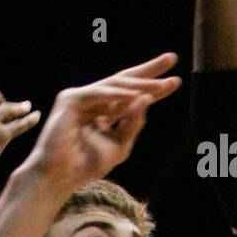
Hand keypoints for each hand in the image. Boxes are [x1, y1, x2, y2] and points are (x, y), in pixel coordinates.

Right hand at [27, 54, 180, 192]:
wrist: (60, 178)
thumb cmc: (85, 166)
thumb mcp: (120, 145)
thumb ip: (133, 123)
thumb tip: (147, 98)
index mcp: (105, 113)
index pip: (132, 96)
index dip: (153, 89)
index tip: (175, 81)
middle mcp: (94, 102)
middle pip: (125, 82)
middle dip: (148, 72)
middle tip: (171, 59)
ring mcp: (81, 98)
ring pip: (115, 85)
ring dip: (139, 84)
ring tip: (161, 84)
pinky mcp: (70, 99)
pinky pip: (98, 93)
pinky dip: (117, 94)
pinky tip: (136, 94)